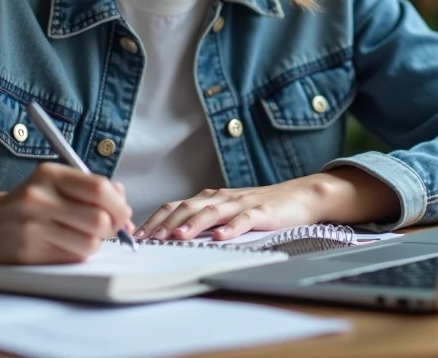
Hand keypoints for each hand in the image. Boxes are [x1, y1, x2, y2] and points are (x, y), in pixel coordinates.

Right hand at [0, 163, 133, 263]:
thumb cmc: (28, 201)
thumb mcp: (54, 182)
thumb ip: (89, 186)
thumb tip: (123, 198)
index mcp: (48, 174)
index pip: (99, 189)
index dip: (119, 204)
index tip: (123, 211)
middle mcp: (38, 198)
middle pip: (98, 219)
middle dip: (113, 226)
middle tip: (111, 227)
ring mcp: (32, 227)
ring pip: (89, 243)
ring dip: (96, 242)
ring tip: (85, 235)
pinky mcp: (29, 253)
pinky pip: (72, 257)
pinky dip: (79, 252)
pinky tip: (68, 243)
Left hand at [133, 168, 398, 241]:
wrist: (299, 197)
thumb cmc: (260, 207)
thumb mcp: (226, 212)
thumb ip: (201, 220)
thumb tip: (168, 236)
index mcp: (209, 198)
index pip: (174, 206)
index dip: (155, 220)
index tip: (137, 236)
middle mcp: (221, 198)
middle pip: (187, 208)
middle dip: (165, 224)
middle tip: (149, 240)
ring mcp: (241, 204)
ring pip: (211, 212)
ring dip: (192, 224)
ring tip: (177, 237)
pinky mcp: (262, 212)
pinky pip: (244, 220)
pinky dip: (230, 228)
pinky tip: (220, 237)